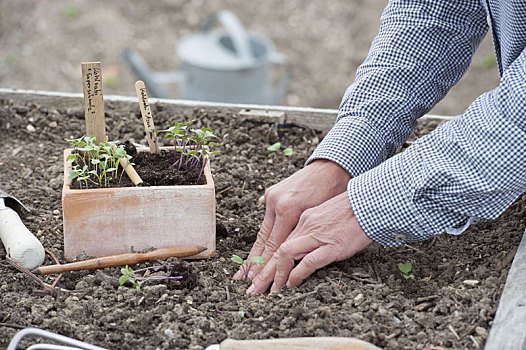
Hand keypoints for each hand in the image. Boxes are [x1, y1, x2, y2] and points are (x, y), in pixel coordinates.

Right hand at [233, 159, 349, 280]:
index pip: (275, 246)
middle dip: (254, 266)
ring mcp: (271, 198)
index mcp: (289, 209)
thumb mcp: (320, 218)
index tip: (259, 282)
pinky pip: (266, 222)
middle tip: (245, 284)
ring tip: (244, 273)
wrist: (329, 168)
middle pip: (264, 242)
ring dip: (254, 254)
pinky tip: (255, 253)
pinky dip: (262, 239)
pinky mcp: (271, 195)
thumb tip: (293, 259)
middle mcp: (276, 204)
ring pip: (262, 233)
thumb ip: (303, 237)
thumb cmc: (331, 193)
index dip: (266, 267)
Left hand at [247, 192, 372, 294]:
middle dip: (263, 271)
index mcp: (304, 218)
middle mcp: (306, 225)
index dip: (266, 259)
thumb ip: (313, 226)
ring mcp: (317, 235)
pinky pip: (308, 261)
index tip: (257, 273)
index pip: (279, 240)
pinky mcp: (331, 245)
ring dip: (275, 275)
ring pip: (286, 254)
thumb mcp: (326, 214)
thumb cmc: (353, 210)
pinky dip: (297, 274)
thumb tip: (306, 242)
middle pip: (276, 249)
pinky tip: (291, 285)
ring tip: (270, 290)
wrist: (370, 203)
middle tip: (253, 289)